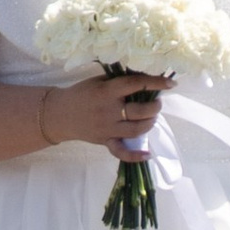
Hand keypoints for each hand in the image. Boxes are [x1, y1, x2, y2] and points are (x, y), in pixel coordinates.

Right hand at [38, 73, 166, 150]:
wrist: (59, 114)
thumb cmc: (82, 93)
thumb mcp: (98, 81)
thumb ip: (119, 80)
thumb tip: (144, 75)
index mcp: (107, 91)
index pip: (137, 84)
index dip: (156, 83)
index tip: (171, 83)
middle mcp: (109, 110)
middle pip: (140, 110)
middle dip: (155, 107)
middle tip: (158, 103)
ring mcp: (107, 128)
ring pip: (136, 129)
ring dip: (150, 123)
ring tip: (152, 116)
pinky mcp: (104, 141)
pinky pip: (121, 151)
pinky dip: (135, 155)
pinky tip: (148, 154)